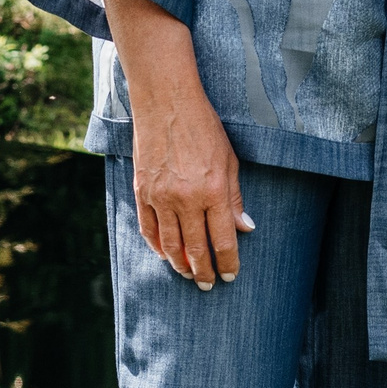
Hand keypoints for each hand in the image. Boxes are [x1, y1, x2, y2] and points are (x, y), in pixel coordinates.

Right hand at [101, 0, 253, 288]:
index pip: (223, 241)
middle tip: (207, 286)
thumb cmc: (204, 127)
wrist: (166, 101)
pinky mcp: (142, 191)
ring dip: (180, 264)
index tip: (230, 276)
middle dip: (204, 272)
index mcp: (214, 191)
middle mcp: (186, 199)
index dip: (227, 264)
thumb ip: (235, 197)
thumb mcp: (229, 159)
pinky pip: (148, 229)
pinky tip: (165, 254)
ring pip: (170, 245)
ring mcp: (161, 197)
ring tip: (188, 274)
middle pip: (196, 250)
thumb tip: (245, 228)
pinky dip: (157, 246)